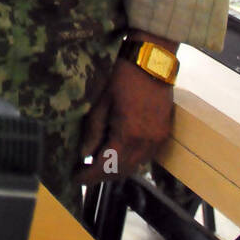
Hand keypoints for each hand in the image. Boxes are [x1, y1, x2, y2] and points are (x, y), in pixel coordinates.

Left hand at [79, 58, 173, 185]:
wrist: (152, 62)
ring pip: (135, 167)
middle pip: (122, 172)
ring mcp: (157, 140)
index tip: (76, 177)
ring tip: (98, 163)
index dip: (90, 176)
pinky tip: (118, 153)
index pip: (106, 166)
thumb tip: (85, 154)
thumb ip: (93, 131)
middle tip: (84, 172)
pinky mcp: (164, 134)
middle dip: (102, 175)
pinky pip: (145, 157)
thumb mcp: (101, 102)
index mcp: (128, 135)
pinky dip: (130, 160)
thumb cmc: (122, 77)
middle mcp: (145, 144)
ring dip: (117, 169)